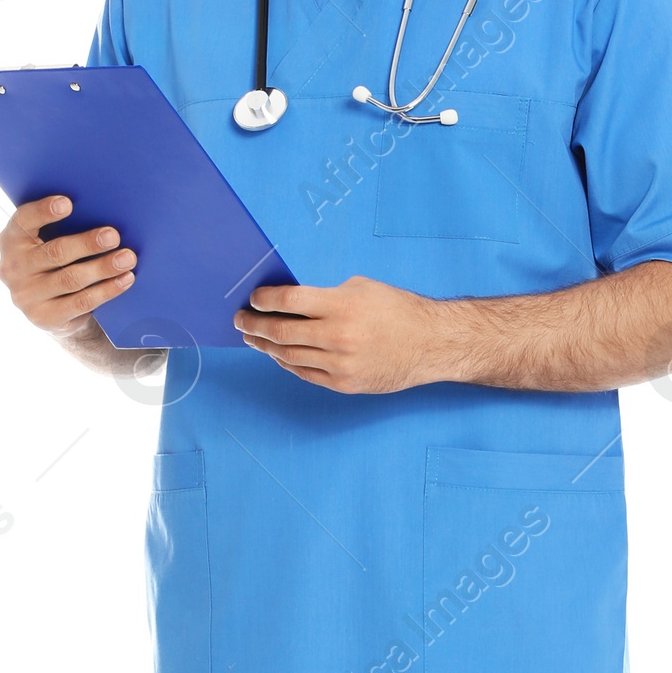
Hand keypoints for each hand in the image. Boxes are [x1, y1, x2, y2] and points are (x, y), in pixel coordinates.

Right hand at [0, 195, 136, 333]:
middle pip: (55, 253)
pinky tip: (124, 280)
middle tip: (113, 236)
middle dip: (87, 243)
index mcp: (11, 240)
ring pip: (71, 279)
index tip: (68, 203)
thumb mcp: (47, 241)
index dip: (43, 211)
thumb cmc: (54, 262)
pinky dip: (106, 290)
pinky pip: (81, 302)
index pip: (23, 220)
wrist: (49, 309)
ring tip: (127, 258)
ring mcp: (26, 296)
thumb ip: (61, 227)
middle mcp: (13, 269)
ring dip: (103, 267)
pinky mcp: (44, 317)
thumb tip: (101, 209)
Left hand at [235, 275, 446, 393]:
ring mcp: (340, 364)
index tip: (254, 298)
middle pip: (281, 331)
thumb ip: (326, 295)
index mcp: (342, 305)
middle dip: (254, 324)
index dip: (264, 299)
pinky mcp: (344, 384)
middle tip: (241, 320)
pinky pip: (304, 373)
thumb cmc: (397, 310)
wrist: (430, 344)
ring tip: (253, 338)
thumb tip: (290, 300)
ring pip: (288, 355)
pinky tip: (278, 354)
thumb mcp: (362, 288)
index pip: (288, 300)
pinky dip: (286, 362)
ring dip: (265, 346)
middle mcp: (338, 336)